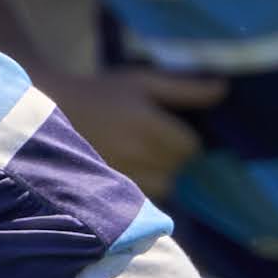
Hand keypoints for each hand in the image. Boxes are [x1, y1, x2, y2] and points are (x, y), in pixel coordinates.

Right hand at [46, 65, 226, 197]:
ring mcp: (121, 173)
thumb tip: (224, 89)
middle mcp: (135, 153)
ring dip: (165, 176)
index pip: (190, 147)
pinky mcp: (108, 187)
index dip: (188, 140)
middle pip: (179, 170)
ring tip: (149, 157)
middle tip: (162, 143)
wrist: (52, 109)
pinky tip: (135, 169)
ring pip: (164, 187)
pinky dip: (146, 185)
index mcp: (147, 124)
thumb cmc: (103, 91)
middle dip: (178, 160)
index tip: (176, 130)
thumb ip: (186, 89)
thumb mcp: (144, 81)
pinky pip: (143, 195)